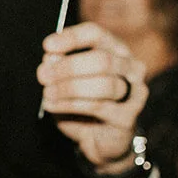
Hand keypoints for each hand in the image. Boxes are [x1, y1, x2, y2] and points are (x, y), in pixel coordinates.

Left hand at [37, 22, 147, 168]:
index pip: (96, 34)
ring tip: (47, 93)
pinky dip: (70, 104)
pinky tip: (52, 105)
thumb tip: (50, 58)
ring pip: (103, 83)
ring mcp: (134, 92)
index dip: (71, 38)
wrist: (100, 142)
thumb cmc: (83, 106)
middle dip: (67, 67)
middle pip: (101, 59)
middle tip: (43, 76)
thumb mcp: (65, 83)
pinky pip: (98, 106)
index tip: (47, 46)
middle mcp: (130, 67)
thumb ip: (59, 67)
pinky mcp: (129, 116)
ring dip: (68, 87)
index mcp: (115, 50)